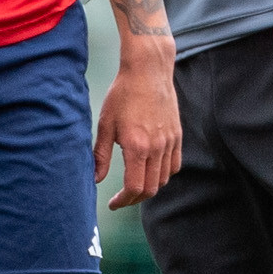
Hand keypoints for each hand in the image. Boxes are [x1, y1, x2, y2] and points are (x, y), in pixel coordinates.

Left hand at [97, 34, 181, 207]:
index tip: (113, 202)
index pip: (135, 187)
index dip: (123, 200)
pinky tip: (152, 170)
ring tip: (135, 184)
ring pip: (164, 178)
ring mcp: (170, 142)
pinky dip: (164, 174)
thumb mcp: (105, 124)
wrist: (148, 71)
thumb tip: (95, 179)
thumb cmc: (123, 94)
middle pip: (151, 188)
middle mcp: (157, 147)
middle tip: (122, 197)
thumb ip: (100, 155)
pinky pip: (174, 164)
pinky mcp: (177, 135)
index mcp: (137, 146)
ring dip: (149, 187)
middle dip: (135, 198)